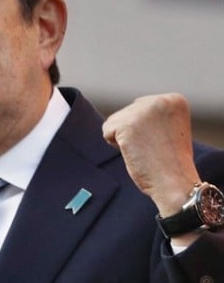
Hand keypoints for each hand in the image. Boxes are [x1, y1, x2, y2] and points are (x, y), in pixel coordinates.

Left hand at [102, 93, 200, 215]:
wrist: (175, 182)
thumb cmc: (170, 162)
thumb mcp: (168, 128)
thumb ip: (151, 116)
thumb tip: (127, 112)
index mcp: (174, 100)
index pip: (139, 107)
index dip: (144, 129)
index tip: (161, 141)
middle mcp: (160, 100)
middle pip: (125, 112)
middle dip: (132, 133)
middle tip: (151, 148)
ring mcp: (143, 111)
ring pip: (114, 121)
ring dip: (123, 139)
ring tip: (144, 151)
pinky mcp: (127, 125)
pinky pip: (107, 131)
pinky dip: (115, 145)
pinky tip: (134, 152)